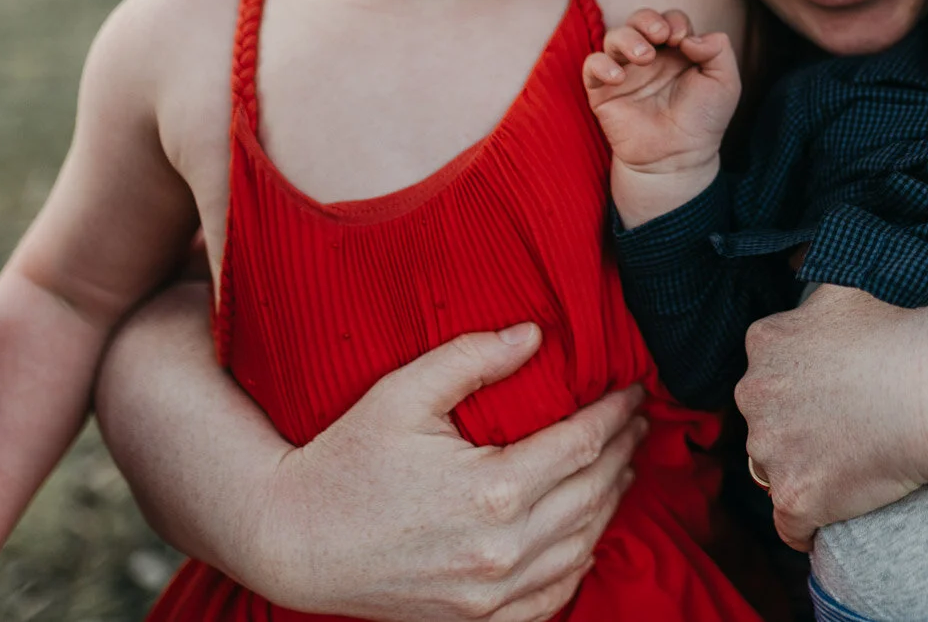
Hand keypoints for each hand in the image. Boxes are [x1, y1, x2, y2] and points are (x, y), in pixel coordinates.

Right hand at [252, 324, 645, 621]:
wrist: (291, 541)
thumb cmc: (344, 459)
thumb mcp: (402, 394)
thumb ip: (472, 357)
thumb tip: (536, 334)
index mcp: (492, 489)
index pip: (582, 444)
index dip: (615, 413)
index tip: (633, 388)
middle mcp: (501, 548)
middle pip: (593, 494)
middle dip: (623, 452)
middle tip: (637, 421)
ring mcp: (490, 593)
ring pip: (582, 545)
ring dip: (611, 503)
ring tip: (622, 466)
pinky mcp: (476, 619)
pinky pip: (551, 596)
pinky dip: (578, 563)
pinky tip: (587, 534)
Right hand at [583, 9, 738, 222]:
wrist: (679, 157)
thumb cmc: (703, 120)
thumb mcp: (725, 82)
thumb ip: (718, 50)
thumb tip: (690, 38)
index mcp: (677, 51)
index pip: (670, 20)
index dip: (675, 22)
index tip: (683, 41)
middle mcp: (650, 57)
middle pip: (639, 19)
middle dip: (648, 20)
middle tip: (661, 37)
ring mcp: (626, 72)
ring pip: (614, 37)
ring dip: (627, 39)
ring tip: (645, 57)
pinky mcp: (604, 91)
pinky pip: (591, 66)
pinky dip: (601, 64)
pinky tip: (618, 76)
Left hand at [736, 286, 927, 550]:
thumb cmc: (908, 330)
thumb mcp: (850, 282)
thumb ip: (813, 277)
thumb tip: (794, 259)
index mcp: (766, 343)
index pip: (769, 372)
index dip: (803, 384)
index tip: (839, 391)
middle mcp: (755, 394)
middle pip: (766, 420)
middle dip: (796, 426)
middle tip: (849, 425)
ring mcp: (773, 449)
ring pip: (773, 468)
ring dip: (803, 469)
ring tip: (853, 461)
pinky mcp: (796, 497)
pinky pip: (791, 525)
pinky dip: (812, 522)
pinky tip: (842, 508)